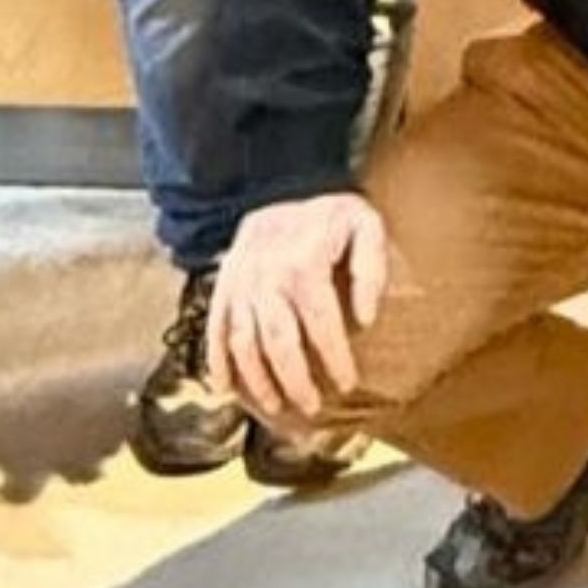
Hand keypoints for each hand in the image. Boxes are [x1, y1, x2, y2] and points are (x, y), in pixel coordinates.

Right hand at [209, 194, 390, 423]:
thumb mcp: (366, 226)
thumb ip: (372, 270)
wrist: (283, 181)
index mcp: (304, 266)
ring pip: (244, 342)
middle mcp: (266, 278)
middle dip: (294, 380)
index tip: (347, 383)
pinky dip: (216, 359)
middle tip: (310, 406)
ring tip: (273, 405)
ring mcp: (240, 283)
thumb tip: (366, 318)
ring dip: (257, 378)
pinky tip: (224, 386)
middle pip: (279, 342)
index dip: (335, 358)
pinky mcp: (223, 285)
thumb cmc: (331, 214)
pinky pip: (216, 327)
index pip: (321, 324)